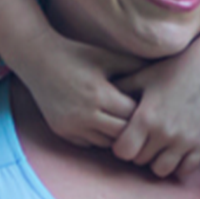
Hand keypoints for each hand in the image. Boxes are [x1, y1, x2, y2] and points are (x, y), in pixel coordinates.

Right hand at [16, 32, 143, 147]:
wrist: (38, 60)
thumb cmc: (76, 54)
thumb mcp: (106, 56)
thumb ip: (133, 66)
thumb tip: (161, 74)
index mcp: (99, 94)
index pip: (132, 115)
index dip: (144, 113)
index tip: (153, 108)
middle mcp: (84, 115)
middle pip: (121, 134)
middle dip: (134, 128)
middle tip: (146, 124)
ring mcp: (71, 127)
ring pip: (106, 144)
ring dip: (118, 136)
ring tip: (130, 127)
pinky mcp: (62, 132)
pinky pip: (90, 144)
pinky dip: (101, 138)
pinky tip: (109, 127)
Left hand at [111, 47, 199, 177]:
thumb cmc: (171, 68)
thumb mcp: (141, 76)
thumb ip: (118, 90)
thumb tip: (96, 100)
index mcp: (146, 117)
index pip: (123, 152)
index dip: (120, 146)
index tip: (124, 135)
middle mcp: (165, 133)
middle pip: (139, 161)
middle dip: (137, 151)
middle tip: (140, 137)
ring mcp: (185, 141)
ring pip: (161, 170)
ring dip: (155, 160)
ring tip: (155, 144)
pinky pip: (184, 170)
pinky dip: (177, 164)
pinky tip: (173, 149)